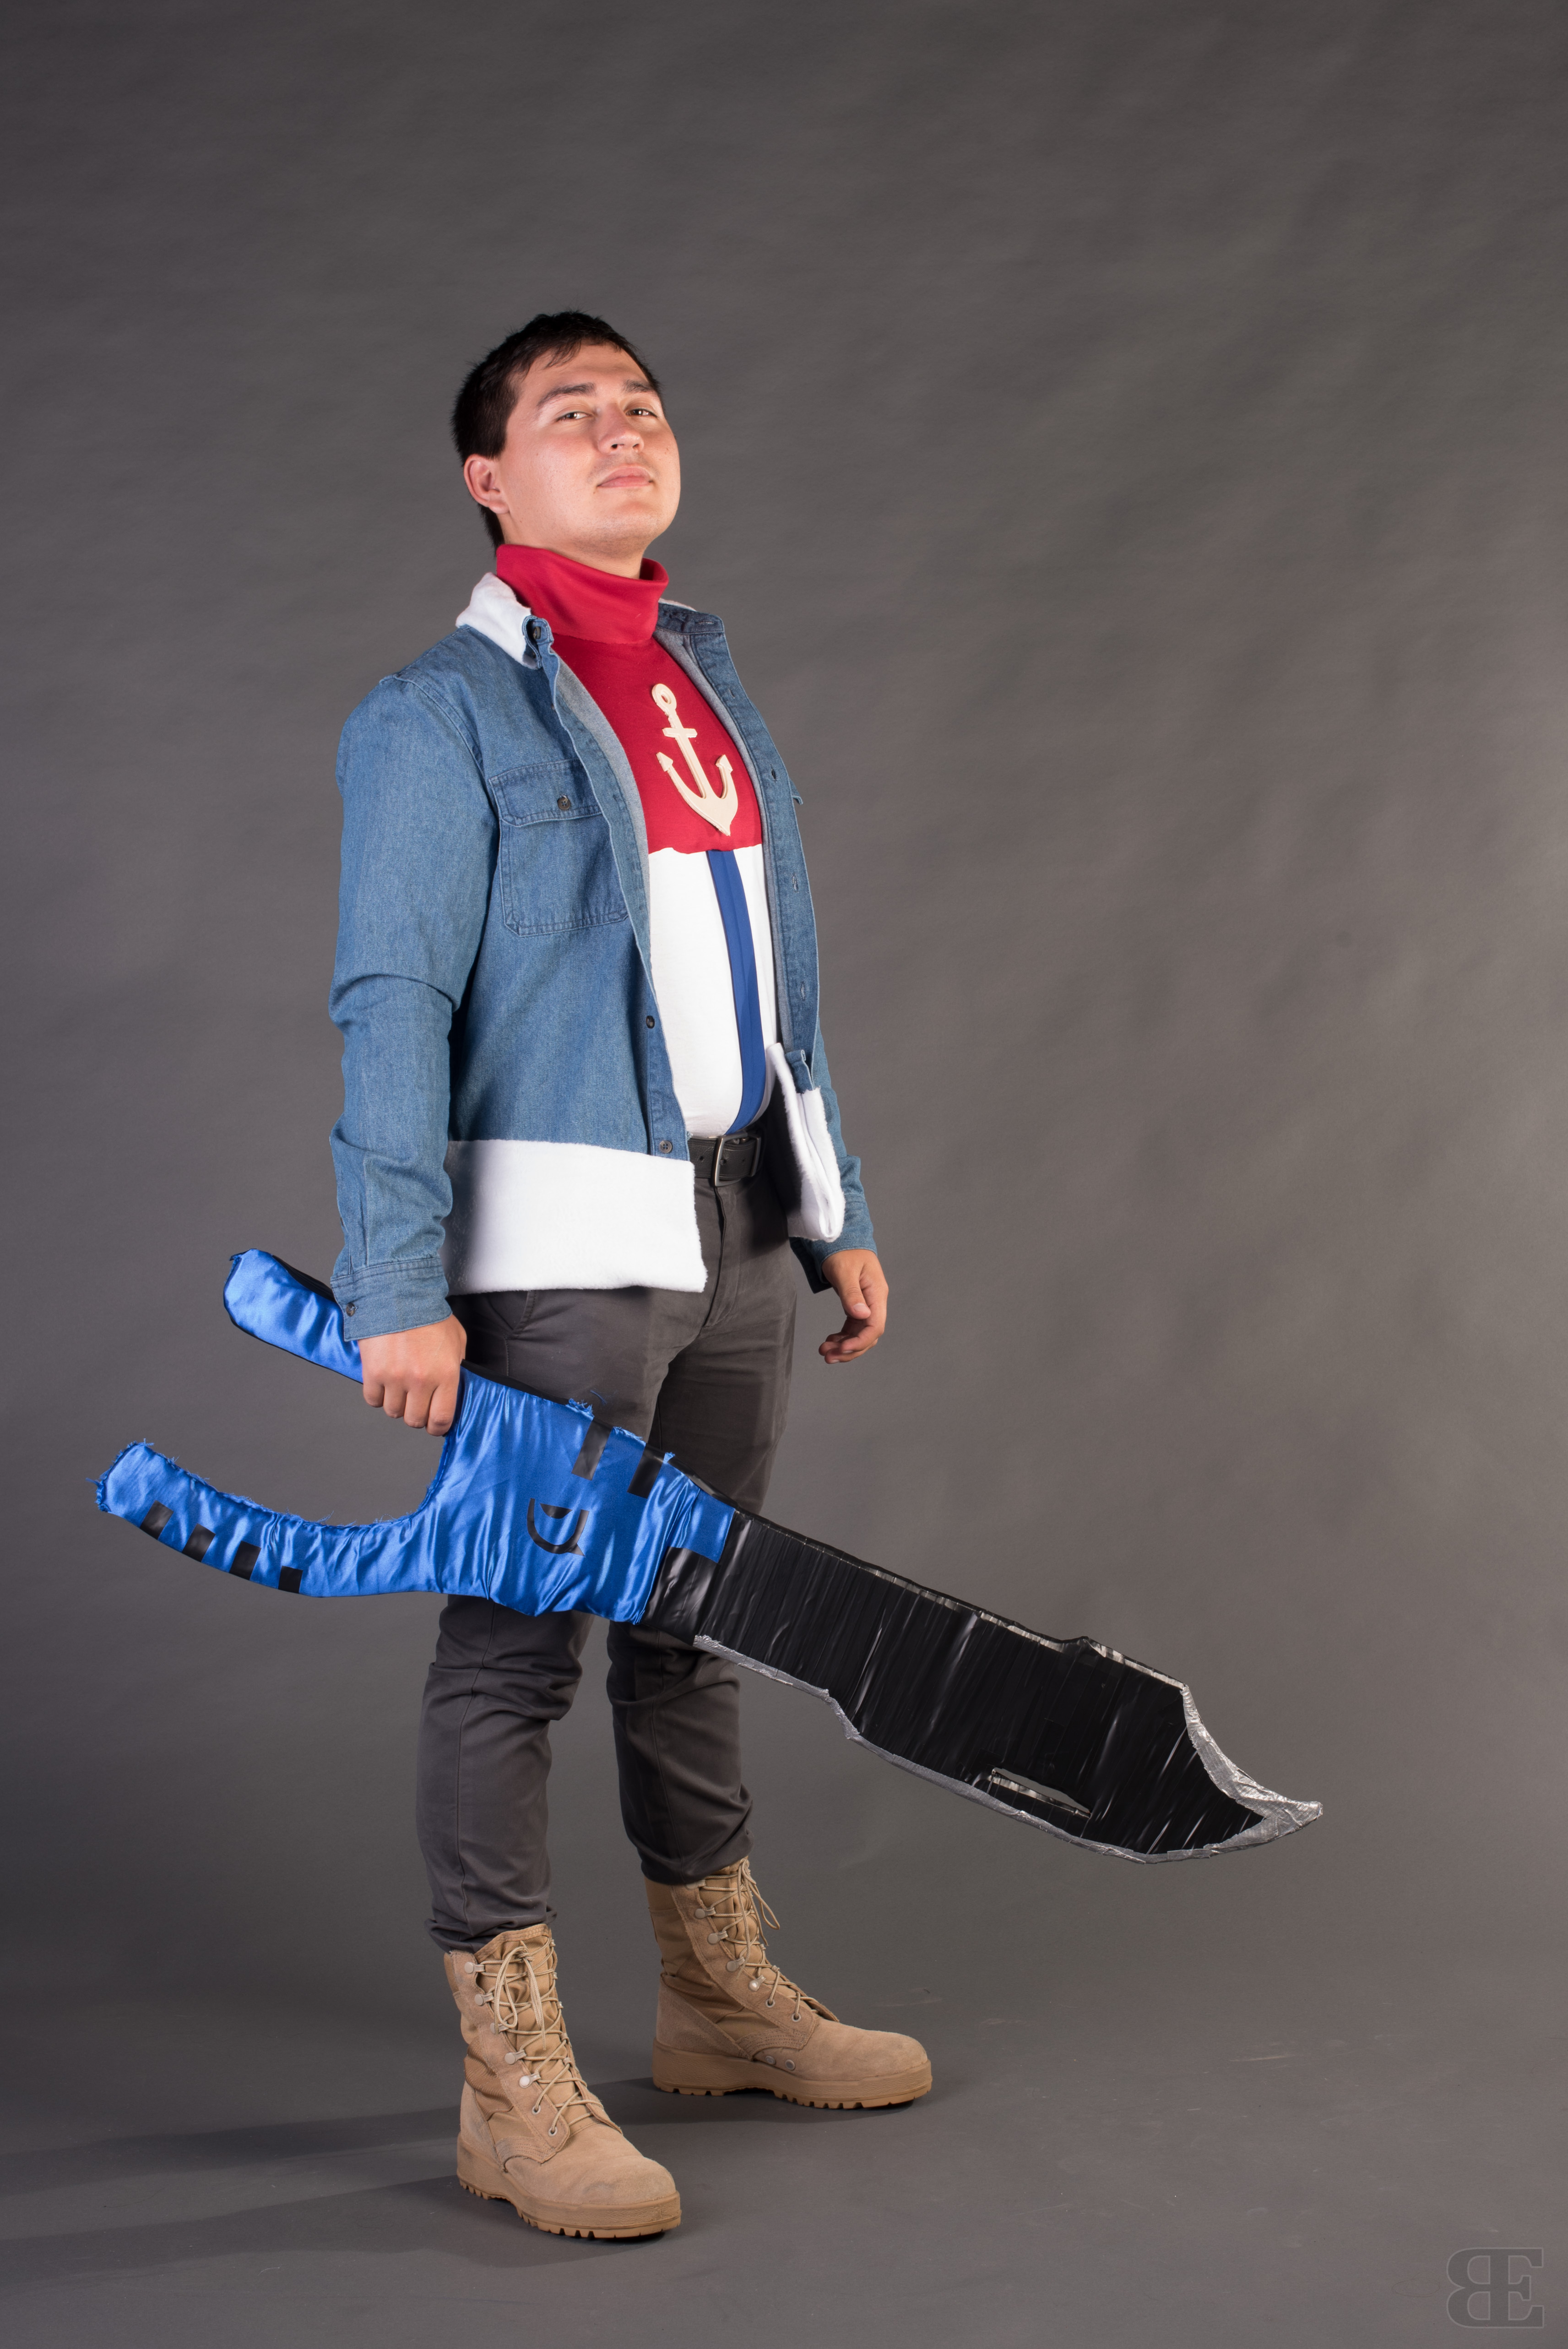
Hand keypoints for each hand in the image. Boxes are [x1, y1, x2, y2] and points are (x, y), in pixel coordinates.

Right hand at [358, 1315, 467, 1435]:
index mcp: (445, 1374)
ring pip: (393, 1411)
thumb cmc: (428, 1314)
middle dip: (416, 1414)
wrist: (398, 1294)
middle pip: (415, 1419)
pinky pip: (373, 1399)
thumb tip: (453, 1388)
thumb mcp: (456, 1339)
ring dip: (396, 1403)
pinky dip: (377, 1394)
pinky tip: (383, 1381)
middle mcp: (421, 1380)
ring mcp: (395, 1378)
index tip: (434, 1424)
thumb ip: (456, 1366)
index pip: (441, 1419)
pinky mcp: (373, 1373)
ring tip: (399, 1385)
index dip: (437, 1427)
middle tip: (416, 1402)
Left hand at [818, 1250, 887, 1364]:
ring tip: (825, 1352)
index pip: (875, 1326)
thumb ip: (852, 1293)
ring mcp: (866, 1305)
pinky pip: (853, 1327)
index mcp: (876, 1293)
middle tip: (828, 1356)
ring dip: (844, 1346)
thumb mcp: (844, 1270)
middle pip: (868, 1335)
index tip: (842, 1349)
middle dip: (850, 1350)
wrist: (841, 1239)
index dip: (860, 1341)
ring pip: (860, 1334)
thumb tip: (861, 1315)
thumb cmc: (843, 1250)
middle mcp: (874, 1302)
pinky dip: (842, 1337)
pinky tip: (830, 1341)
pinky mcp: (857, 1305)